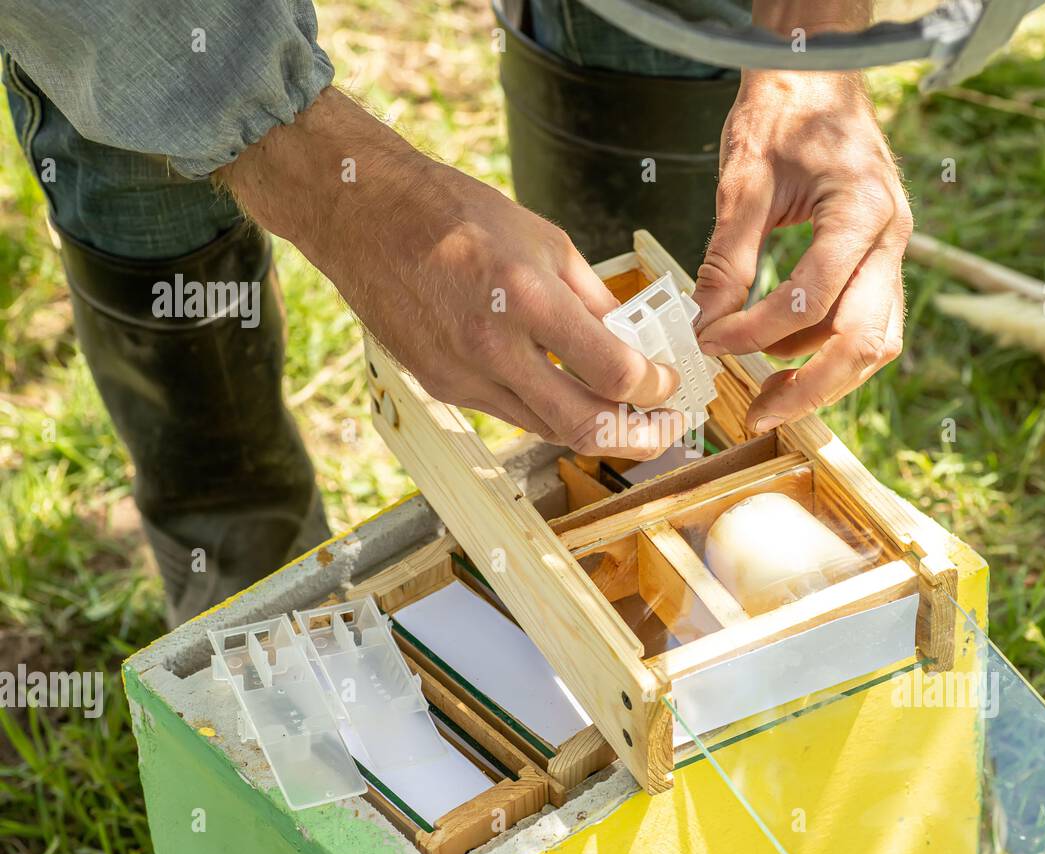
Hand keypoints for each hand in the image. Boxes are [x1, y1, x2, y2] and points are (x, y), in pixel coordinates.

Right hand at [220, 88, 682, 458]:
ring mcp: (463, 376)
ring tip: (629, 418)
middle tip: (667, 430)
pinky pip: (513, 415)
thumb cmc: (455, 216)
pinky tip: (571, 397)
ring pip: (548, 430)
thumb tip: (636, 342)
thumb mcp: (544, 241)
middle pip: (585, 426)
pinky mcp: (443, 387)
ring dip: (597, 431)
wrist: (364, 217)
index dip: (655, 389)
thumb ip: (593, 300)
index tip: (670, 384)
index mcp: (526, 298)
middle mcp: (493, 348)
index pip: (613, 373)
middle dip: (640, 437)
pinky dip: (550, 413)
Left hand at [693, 71, 911, 432]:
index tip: (708, 342)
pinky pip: (867, 323)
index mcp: (864, 208)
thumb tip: (705, 326)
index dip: (757, 330)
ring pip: (876, 341)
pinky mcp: (880, 261)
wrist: (819, 74)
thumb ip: (728, 257)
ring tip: (765, 393)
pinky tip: (780, 355)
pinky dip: (826, 350)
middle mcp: (892, 236)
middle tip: (758, 416)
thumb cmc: (784, 111)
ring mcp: (894, 251)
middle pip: (866, 340)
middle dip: (810, 387)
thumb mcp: (743, 177)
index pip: (814, 296)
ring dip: (823, 376)